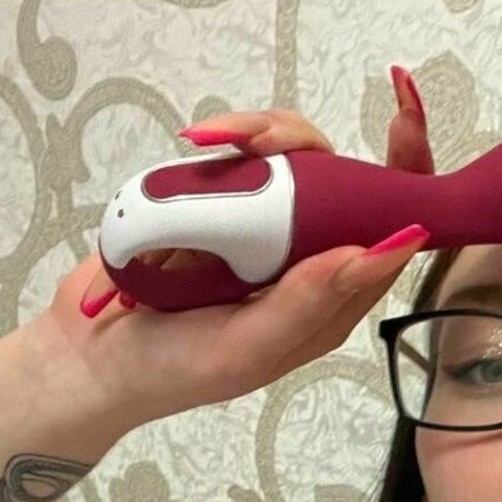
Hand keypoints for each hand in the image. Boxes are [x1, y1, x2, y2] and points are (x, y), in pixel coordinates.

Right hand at [29, 70, 433, 432]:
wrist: (94, 354)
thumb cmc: (175, 367)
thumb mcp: (248, 348)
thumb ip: (310, 303)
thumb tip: (381, 251)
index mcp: (328, 303)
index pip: (389, 238)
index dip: (406, 183)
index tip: (403, 133)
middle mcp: (304, 263)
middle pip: (341, 181)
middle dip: (309, 145)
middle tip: (260, 142)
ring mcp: (262, 229)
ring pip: (291, 158)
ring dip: (260, 137)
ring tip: (213, 146)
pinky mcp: (222, 204)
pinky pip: (242, 155)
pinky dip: (226, 141)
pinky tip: (198, 148)